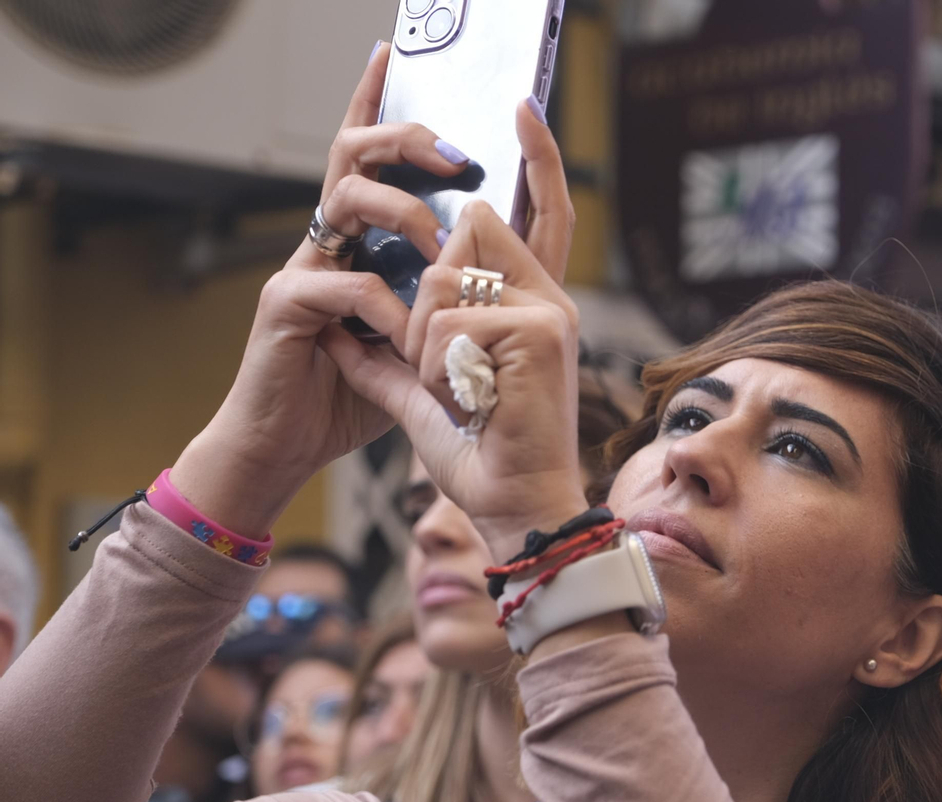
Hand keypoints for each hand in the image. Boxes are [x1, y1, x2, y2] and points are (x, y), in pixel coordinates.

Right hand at [170, 42, 469, 537]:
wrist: (288, 448)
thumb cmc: (353, 391)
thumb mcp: (418, 335)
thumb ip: (446, 293)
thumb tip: (506, 251)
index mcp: (358, 241)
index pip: (372, 156)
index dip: (381, 105)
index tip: (394, 53)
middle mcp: (327, 242)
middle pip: (356, 153)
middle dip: (408, 138)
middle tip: (457, 152)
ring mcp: (303, 267)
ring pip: (346, 196)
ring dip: (405, 215)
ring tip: (439, 251)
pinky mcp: (286, 306)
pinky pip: (344, 282)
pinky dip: (385, 305)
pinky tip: (402, 335)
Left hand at [322, 100, 588, 559]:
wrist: (518, 510)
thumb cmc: (482, 461)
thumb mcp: (425, 397)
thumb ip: (391, 358)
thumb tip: (344, 332)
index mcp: (535, 306)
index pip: (543, 212)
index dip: (536, 156)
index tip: (523, 106)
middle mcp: (550, 300)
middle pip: (469, 229)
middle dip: (423, 286)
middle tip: (432, 358)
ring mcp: (548, 314)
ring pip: (444, 278)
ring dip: (423, 339)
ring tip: (450, 392)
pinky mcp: (536, 333)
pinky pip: (446, 319)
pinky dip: (434, 365)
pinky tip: (462, 402)